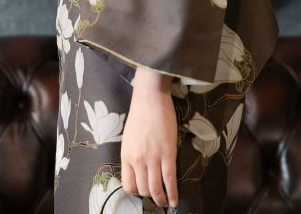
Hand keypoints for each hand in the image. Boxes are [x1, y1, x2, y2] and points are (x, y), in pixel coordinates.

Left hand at [121, 69, 178, 208]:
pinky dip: (172, 192)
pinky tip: (175, 200)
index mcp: (126, 156)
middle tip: (158, 197)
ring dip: (161, 199)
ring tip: (166, 203)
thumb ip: (132, 154)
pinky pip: (169, 179)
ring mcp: (152, 157)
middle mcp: (137, 160)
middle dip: (150, 196)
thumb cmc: (140, 114)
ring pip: (155, 188)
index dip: (137, 192)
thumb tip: (139, 169)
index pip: (128, 185)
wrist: (151, 98)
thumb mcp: (129, 138)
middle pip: (142, 189)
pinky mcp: (167, 153)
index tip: (144, 191)